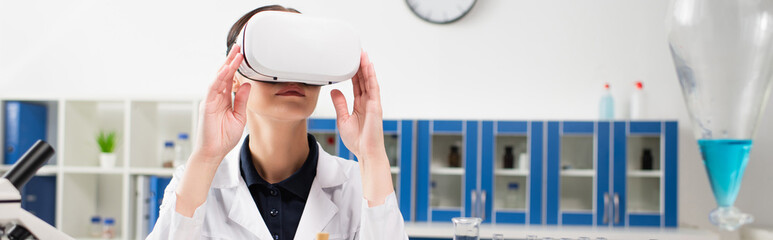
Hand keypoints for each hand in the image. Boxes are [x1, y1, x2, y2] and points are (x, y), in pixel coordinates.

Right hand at [192, 45, 250, 163]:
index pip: (230, 79)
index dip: (236, 67)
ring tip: (235, 54)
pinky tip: (226, 70)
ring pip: (218, 78)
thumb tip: (246, 85)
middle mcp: (216, 97)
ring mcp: (211, 100)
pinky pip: (213, 89)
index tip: (242, 55)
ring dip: (227, 65)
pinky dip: (219, 78)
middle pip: (223, 74)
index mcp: (224, 99)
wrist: (213, 152)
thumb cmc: (224, 137)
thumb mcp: (239, 117)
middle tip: (238, 47)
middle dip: (230, 60)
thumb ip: (241, 100)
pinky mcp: (207, 106)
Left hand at [332, 51, 393, 205]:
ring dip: (366, 67)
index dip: (353, 72)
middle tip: (356, 51)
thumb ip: (340, 104)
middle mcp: (367, 102)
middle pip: (363, 79)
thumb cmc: (357, 140)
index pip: (356, 84)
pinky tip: (369, 67)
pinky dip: (371, 77)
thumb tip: (335, 91)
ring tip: (362, 53)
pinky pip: (373, 88)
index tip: (350, 60)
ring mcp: (372, 103)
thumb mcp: (342, 119)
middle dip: (360, 65)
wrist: (365, 152)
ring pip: (369, 81)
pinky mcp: (375, 106)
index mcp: (360, 105)